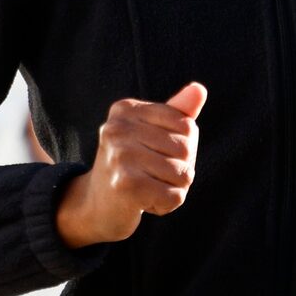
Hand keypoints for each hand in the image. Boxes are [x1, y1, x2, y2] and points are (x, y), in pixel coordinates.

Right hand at [55, 83, 204, 248]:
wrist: (95, 206)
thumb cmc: (130, 167)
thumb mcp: (151, 134)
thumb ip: (177, 113)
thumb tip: (199, 89)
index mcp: (126, 109)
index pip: (186, 125)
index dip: (183, 148)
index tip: (155, 155)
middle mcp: (118, 128)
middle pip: (186, 150)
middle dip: (179, 170)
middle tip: (150, 177)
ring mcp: (120, 155)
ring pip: (183, 175)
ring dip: (172, 189)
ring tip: (147, 189)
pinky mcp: (126, 185)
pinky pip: (174, 196)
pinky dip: (165, 205)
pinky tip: (143, 203)